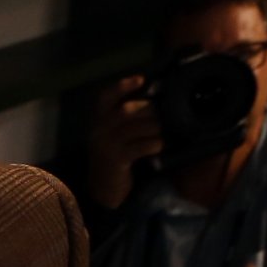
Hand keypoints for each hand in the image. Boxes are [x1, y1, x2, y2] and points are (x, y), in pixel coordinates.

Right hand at [86, 75, 162, 208]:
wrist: (102, 188)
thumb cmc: (115, 154)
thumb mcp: (116, 134)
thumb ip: (129, 118)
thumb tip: (156, 99)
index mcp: (99, 120)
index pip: (105, 98)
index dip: (122, 87)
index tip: (141, 78)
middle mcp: (99, 130)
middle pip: (127, 110)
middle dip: (150, 109)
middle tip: (167, 112)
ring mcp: (106, 145)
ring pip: (137, 127)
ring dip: (156, 127)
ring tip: (167, 130)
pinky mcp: (116, 160)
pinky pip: (140, 146)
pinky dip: (155, 143)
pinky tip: (161, 145)